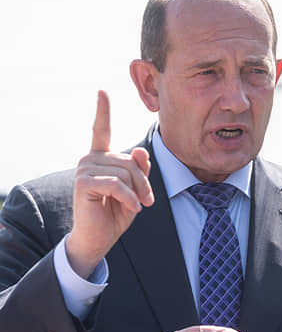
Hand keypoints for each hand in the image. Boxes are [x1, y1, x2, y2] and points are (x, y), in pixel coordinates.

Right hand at [66, 90, 153, 277]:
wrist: (97, 239)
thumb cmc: (115, 214)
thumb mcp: (134, 191)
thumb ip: (139, 171)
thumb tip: (141, 151)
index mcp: (101, 158)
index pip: (102, 131)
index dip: (102, 111)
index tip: (101, 92)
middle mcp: (90, 159)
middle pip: (130, 160)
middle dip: (144, 182)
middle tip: (148, 201)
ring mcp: (85, 169)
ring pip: (126, 171)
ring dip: (138, 192)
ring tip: (139, 206)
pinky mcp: (84, 182)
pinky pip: (117, 184)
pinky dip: (129, 197)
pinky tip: (133, 209)